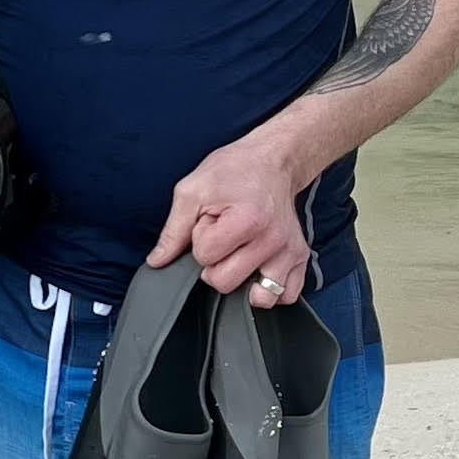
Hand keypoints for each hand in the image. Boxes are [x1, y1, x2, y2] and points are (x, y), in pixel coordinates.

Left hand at [147, 134, 310, 305]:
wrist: (272, 161)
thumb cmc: (233, 171)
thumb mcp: (193, 190)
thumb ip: (173, 230)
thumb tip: (157, 262)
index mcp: (247, 220)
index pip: (204, 257)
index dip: (199, 240)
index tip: (209, 222)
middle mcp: (273, 240)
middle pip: (225, 283)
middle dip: (215, 263)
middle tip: (224, 236)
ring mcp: (290, 252)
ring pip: (258, 298)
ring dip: (243, 281)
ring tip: (240, 255)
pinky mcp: (301, 258)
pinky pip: (287, 295)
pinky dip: (271, 289)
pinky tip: (259, 268)